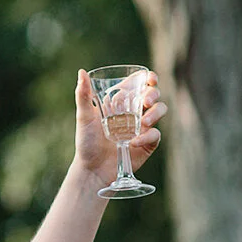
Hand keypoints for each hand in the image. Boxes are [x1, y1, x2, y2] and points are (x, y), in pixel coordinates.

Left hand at [72, 68, 165, 190]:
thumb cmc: (86, 141)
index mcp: (121, 101)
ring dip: (156, 112)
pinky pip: (156, 134)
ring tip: (144, 121)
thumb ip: (83, 95)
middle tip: (145, 101)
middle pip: (153, 94)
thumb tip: (81, 72)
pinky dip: (148, 136)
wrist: (92, 169)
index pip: (139, 84)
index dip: (149, 78)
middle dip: (153, 94)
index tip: (150, 78)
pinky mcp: (147, 143)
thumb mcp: (84, 117)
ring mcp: (142, 127)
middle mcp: (134, 111)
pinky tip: (134, 142)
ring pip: (160, 110)